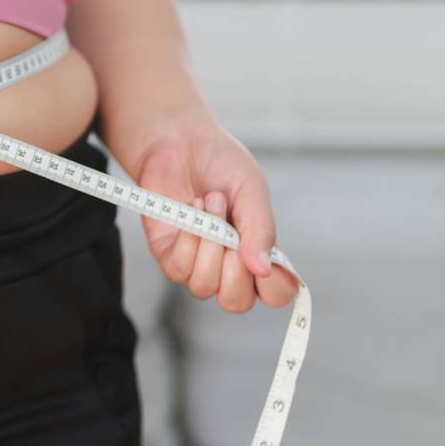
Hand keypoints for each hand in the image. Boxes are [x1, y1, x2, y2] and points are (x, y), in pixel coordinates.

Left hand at [122, 110, 298, 312]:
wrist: (179, 143)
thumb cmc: (221, 165)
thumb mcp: (252, 191)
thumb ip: (261, 229)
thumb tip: (263, 268)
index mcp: (259, 253)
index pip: (276, 293)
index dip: (275, 287)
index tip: (269, 260)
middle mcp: (229, 265)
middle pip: (236, 302)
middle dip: (235, 269)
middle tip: (232, 228)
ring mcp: (197, 263)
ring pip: (205, 287)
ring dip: (209, 244)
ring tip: (210, 204)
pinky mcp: (168, 255)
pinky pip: (178, 270)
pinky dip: (187, 239)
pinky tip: (190, 210)